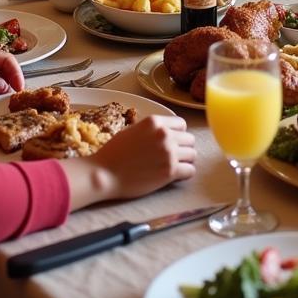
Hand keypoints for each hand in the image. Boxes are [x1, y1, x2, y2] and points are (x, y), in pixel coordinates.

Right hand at [68, 115, 195, 205]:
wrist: (105, 174)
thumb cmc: (114, 153)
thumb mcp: (133, 130)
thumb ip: (152, 129)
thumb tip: (167, 133)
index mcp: (155, 121)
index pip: (182, 124)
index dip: (178, 134)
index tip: (172, 142)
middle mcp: (165, 134)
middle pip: (190, 139)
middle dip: (183, 147)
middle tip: (173, 156)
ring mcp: (169, 153)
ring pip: (192, 154)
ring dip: (185, 160)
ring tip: (173, 166)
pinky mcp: (170, 171)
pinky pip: (190, 170)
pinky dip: (184, 174)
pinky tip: (174, 176)